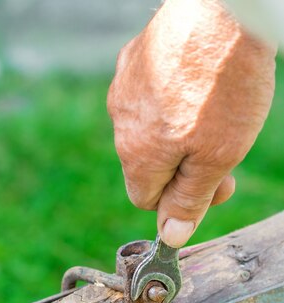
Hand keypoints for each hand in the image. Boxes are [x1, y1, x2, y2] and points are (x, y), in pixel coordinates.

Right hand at [107, 0, 275, 246]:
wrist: (225, 8)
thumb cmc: (225, 87)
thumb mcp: (217, 158)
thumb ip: (190, 200)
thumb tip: (171, 237)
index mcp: (137, 155)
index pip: (145, 199)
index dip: (178, 201)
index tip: (212, 187)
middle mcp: (120, 123)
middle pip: (146, 165)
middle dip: (182, 167)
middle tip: (224, 154)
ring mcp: (124, 87)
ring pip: (147, 129)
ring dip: (177, 133)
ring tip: (213, 110)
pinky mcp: (133, 57)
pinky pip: (146, 93)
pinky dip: (170, 98)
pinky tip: (196, 83)